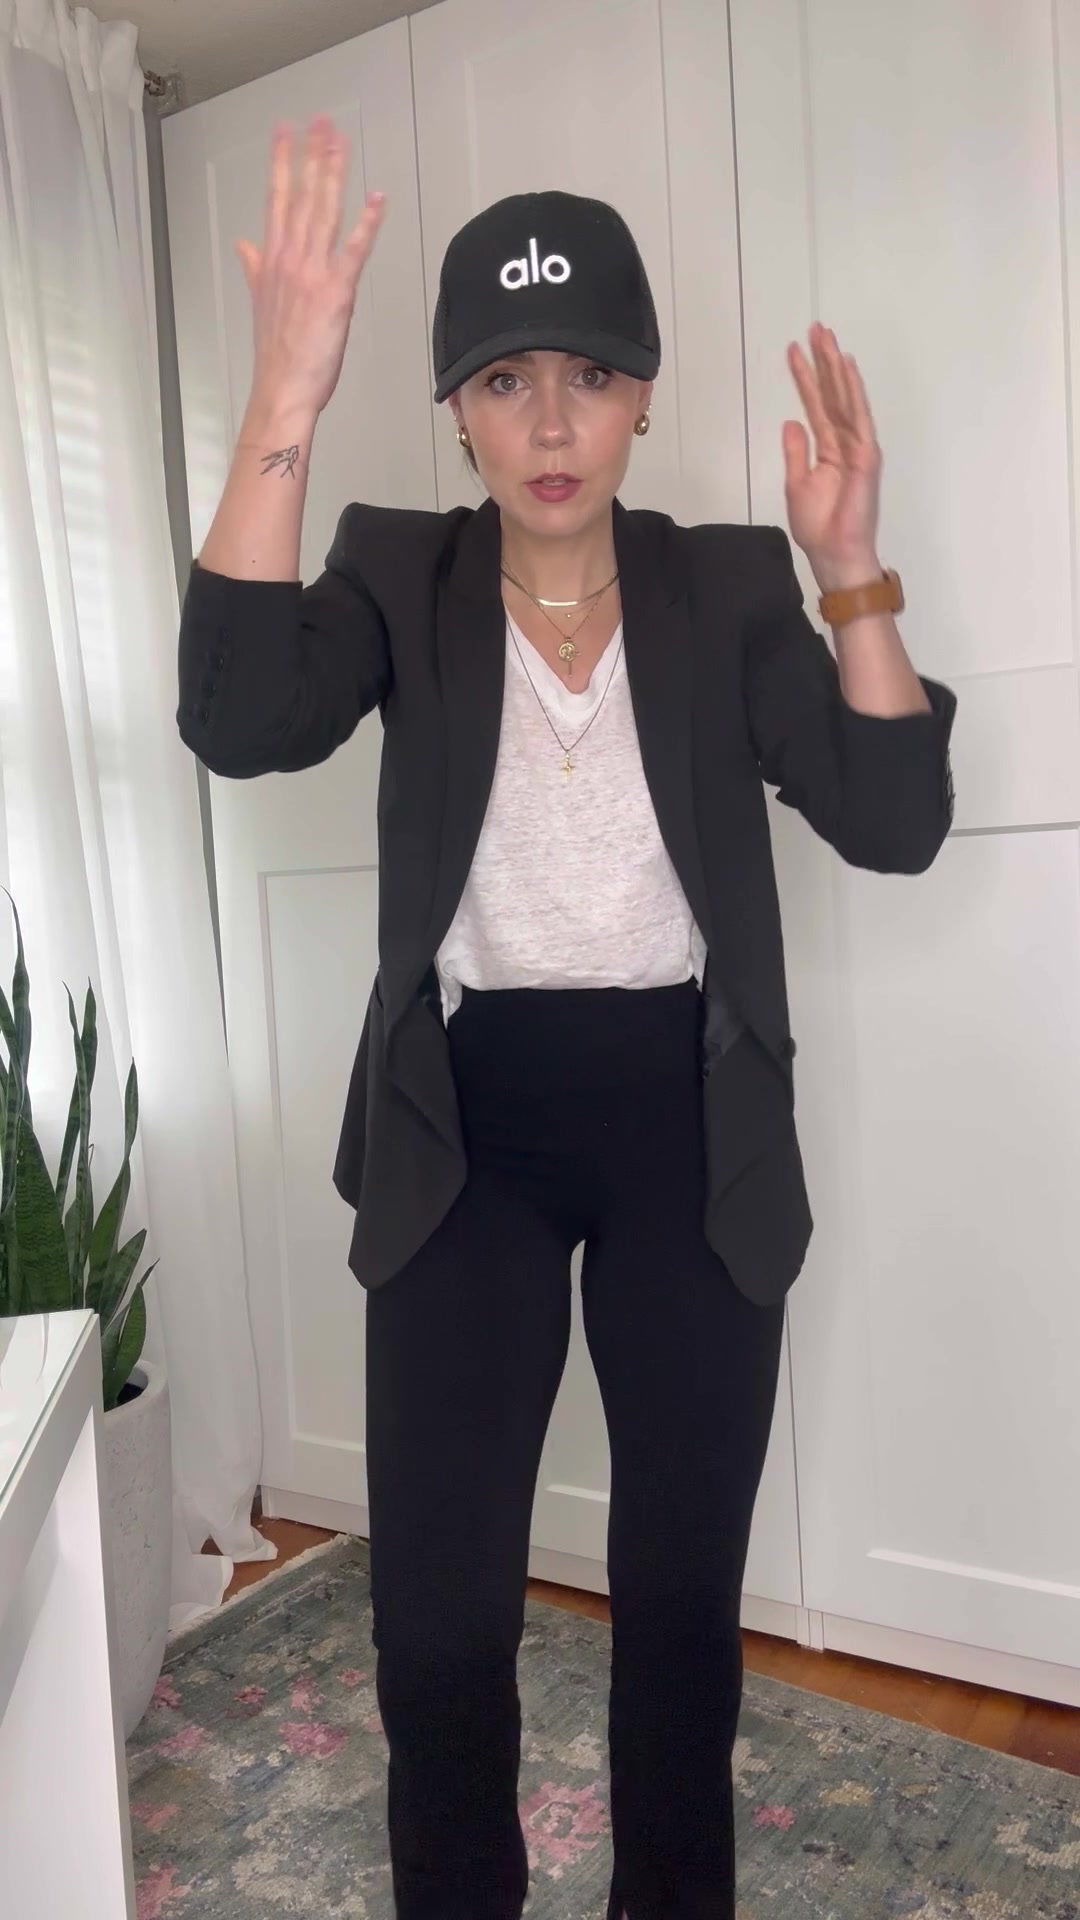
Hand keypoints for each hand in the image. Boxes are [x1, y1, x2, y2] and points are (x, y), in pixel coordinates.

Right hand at [235, 115, 385, 421]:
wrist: (282, 388)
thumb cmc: (276, 353)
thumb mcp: (260, 303)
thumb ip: (254, 268)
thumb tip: (243, 244)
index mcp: (271, 259)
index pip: (276, 199)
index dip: (281, 161)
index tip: (285, 130)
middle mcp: (290, 258)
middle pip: (301, 195)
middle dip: (312, 154)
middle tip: (321, 120)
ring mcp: (312, 272)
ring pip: (324, 211)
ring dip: (334, 173)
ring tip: (340, 141)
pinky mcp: (337, 292)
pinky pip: (353, 250)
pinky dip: (366, 223)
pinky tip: (377, 199)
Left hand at [782, 323, 882, 590]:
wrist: (835, 553)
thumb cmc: (818, 526)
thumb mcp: (797, 484)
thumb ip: (796, 452)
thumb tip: (791, 421)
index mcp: (828, 448)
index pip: (815, 404)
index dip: (805, 377)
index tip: (793, 349)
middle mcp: (844, 441)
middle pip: (832, 393)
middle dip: (823, 360)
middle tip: (814, 327)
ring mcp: (857, 446)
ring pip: (845, 398)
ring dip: (836, 367)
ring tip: (826, 338)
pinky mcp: (865, 456)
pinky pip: (858, 417)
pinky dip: (853, 392)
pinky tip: (846, 367)